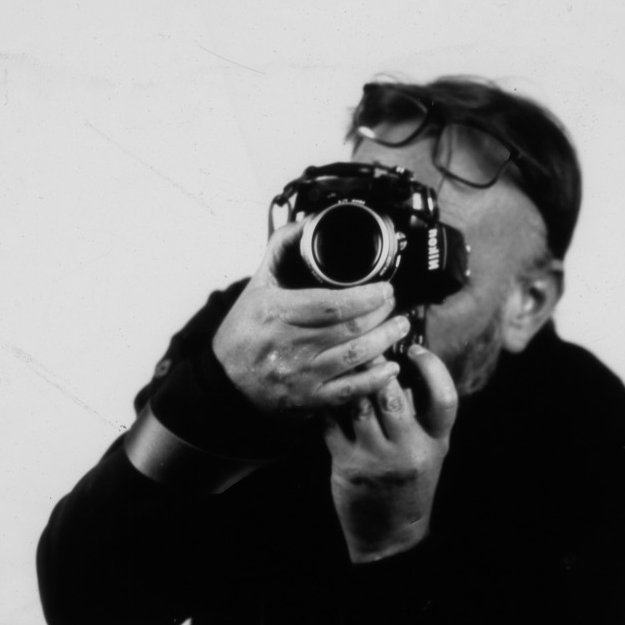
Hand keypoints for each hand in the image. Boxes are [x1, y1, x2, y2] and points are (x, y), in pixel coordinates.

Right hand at [211, 221, 413, 416]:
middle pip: (349, 328)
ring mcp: (301, 376)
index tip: (384, 289)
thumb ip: (280, 251)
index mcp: (278, 314)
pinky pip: (349, 391)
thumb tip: (306, 224)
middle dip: (380, 315)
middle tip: (394, 305)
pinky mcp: (309, 400)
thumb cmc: (242, 334)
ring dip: (385, 341)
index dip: (366, 297)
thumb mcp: (255, 286)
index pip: (332, 304)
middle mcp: (290, 346)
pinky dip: (375, 379)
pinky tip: (391, 368)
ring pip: (354, 357)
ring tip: (400, 327)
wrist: (224, 384)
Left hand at [324, 345, 458, 562]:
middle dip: (377, 366)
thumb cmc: (409, 484)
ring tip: (344, 364)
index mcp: (436, 442)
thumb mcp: (429, 451)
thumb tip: (401, 367)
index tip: (416, 349)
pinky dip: (328, 406)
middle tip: (366, 347)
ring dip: (350, 382)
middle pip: (392, 395)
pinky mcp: (348, 466)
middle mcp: (409, 450)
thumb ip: (420, 415)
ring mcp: (377, 459)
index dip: (433, 367)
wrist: (390, 535)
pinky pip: (332, 424)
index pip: (445, 397)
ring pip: (359, 405)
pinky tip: (327, 394)